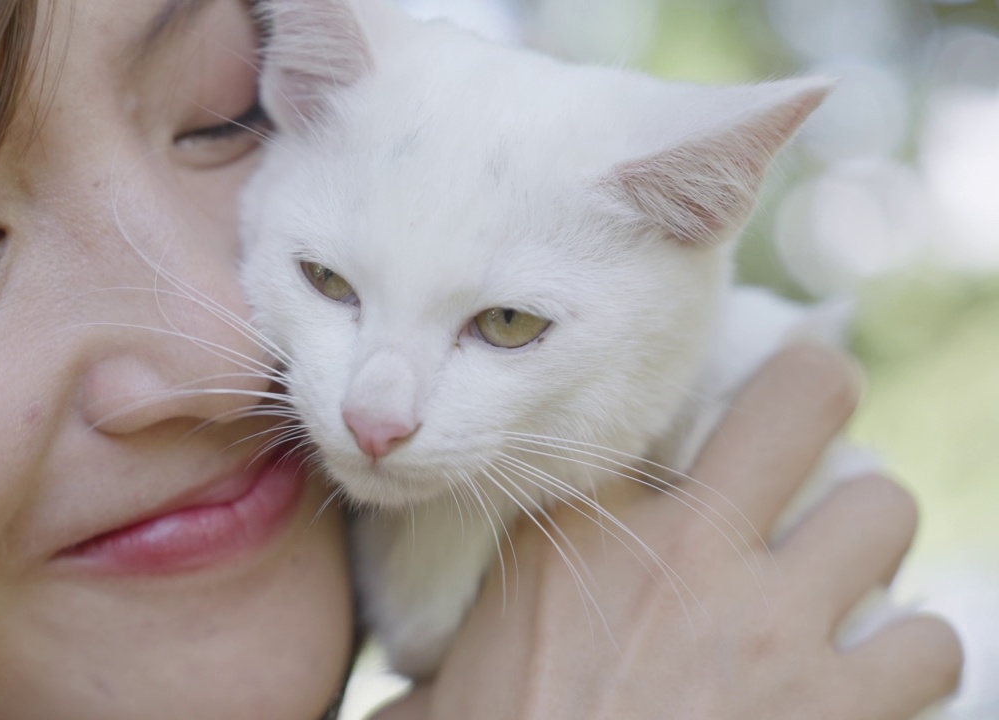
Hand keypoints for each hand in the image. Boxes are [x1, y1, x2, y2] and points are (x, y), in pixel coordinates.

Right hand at [375, 343, 962, 719]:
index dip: (682, 411)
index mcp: (579, 530)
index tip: (695, 428)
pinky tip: (872, 678)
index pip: (660, 406)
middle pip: (803, 398)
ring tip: (840, 576)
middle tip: (814, 431)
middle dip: (817, 394)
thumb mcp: (446, 684)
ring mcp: (772, 624)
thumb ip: (465, 643)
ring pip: (885, 510)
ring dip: (867, 545)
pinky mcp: (841, 706)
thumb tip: (423, 677)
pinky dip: (910, 657)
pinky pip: (930, 642)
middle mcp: (685, 549)